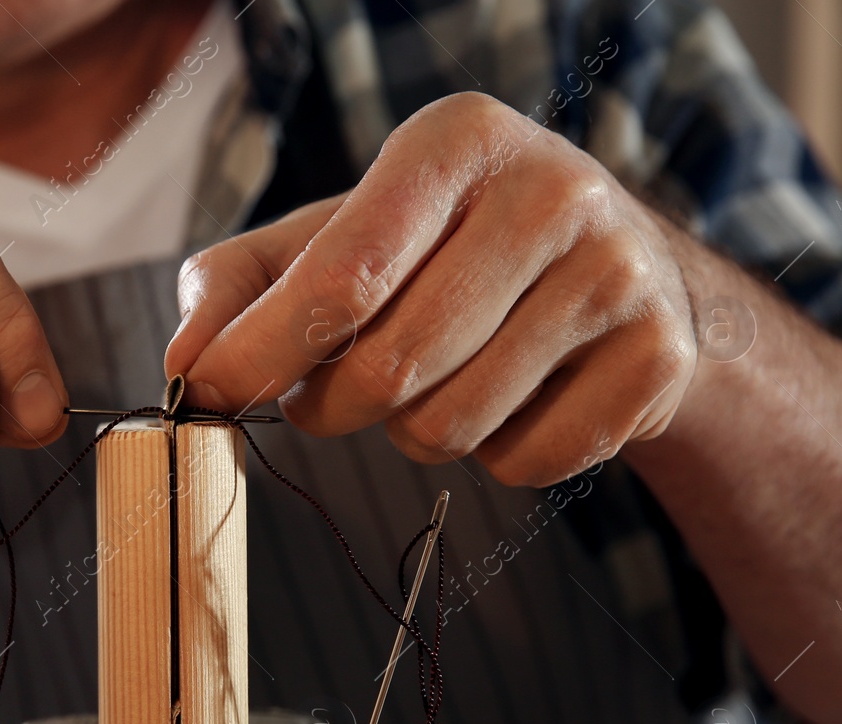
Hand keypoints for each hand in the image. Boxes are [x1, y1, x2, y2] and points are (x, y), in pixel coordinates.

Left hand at [166, 92, 696, 486]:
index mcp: (457, 142)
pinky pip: (526, 463)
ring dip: (413, 434)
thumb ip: (238, 286)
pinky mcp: (656, 359)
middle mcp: (553, 191)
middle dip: (333, 406)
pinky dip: (494, 458)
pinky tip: (511, 399)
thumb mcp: (331, 237)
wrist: (613, 272)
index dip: (262, 352)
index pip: (344, 274)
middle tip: (334, 394)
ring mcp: (619, 275)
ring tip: (437, 380)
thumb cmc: (439, 253)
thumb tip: (184, 363)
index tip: (209, 392)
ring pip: (453, 426)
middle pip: (391, 369)